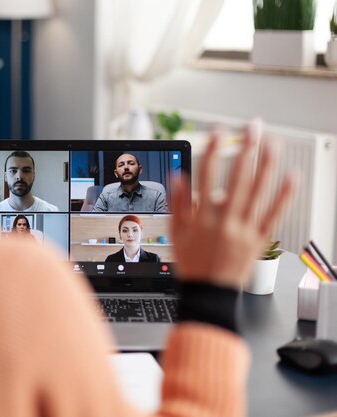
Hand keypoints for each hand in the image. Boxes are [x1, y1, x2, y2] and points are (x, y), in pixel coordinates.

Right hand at [170, 123, 295, 288]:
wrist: (210, 293)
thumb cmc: (192, 264)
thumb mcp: (176, 233)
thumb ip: (178, 204)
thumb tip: (179, 178)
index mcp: (203, 217)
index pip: (208, 176)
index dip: (213, 151)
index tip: (219, 133)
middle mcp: (226, 220)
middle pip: (238, 178)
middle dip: (245, 149)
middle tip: (251, 128)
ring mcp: (245, 229)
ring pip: (258, 192)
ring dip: (267, 165)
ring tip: (273, 143)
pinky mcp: (259, 239)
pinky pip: (274, 214)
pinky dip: (284, 195)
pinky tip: (291, 177)